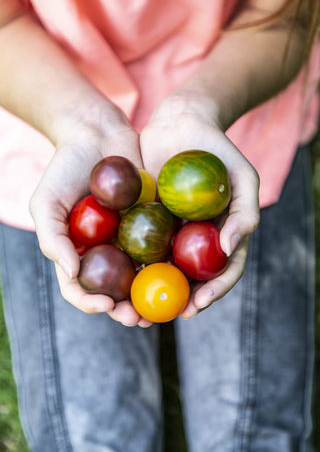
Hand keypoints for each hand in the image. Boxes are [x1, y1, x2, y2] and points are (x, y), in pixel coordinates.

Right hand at [29, 105, 152, 327]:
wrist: (97, 133)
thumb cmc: (65, 168)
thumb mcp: (46, 202)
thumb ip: (52, 238)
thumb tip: (72, 273)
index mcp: (77, 252)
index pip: (80, 289)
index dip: (90, 302)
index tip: (106, 305)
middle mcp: (104, 251)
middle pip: (114, 291)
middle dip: (125, 309)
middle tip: (137, 318)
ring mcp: (129, 239)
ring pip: (142, 276)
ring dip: (151, 296)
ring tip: (162, 307)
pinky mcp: (152, 223)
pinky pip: (162, 248)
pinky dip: (170, 265)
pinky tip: (181, 275)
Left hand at [139, 93, 259, 317]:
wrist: (182, 122)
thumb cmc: (218, 149)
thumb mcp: (243, 177)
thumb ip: (246, 213)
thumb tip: (229, 248)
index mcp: (221, 237)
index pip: (221, 273)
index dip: (212, 294)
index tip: (196, 306)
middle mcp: (194, 240)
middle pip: (188, 280)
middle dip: (174, 303)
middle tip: (159, 317)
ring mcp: (168, 231)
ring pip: (159, 268)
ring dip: (147, 293)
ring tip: (132, 310)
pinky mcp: (143, 219)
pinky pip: (134, 244)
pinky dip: (127, 262)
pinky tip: (115, 276)